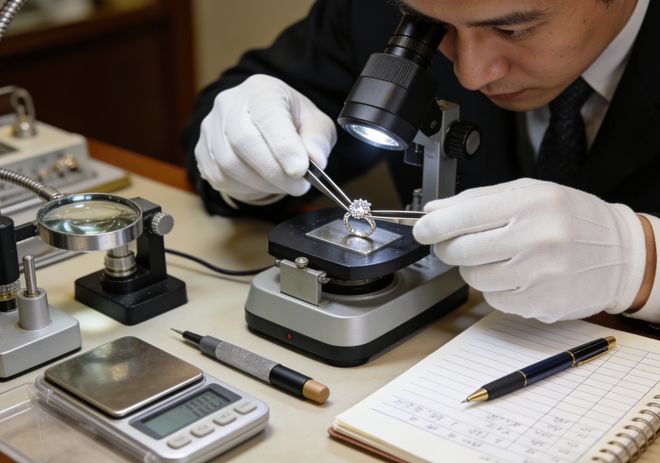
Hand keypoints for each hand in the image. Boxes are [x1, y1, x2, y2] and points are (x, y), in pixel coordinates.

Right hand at [194, 74, 336, 202]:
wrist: (265, 126)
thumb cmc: (292, 122)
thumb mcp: (316, 124)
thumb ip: (318, 140)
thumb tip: (314, 160)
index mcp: (261, 90)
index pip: (267, 116)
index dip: (283, 146)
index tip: (300, 170)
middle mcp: (229, 104)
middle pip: (243, 140)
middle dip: (274, 171)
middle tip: (298, 186)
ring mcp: (211, 128)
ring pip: (229, 164)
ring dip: (261, 183)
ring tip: (284, 185)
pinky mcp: (202, 151)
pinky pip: (219, 177)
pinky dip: (245, 188)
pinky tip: (262, 184)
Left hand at [413, 178, 646, 321]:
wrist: (621, 254)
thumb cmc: (571, 219)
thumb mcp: (529, 193)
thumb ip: (477, 199)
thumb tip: (434, 211)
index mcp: (529, 204)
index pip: (461, 216)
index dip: (432, 225)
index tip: (422, 229)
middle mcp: (535, 238)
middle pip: (460, 251)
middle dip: (448, 248)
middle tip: (455, 244)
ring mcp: (539, 275)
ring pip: (473, 278)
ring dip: (473, 269)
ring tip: (497, 257)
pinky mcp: (542, 303)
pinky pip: (494, 300)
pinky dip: (495, 289)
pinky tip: (516, 275)